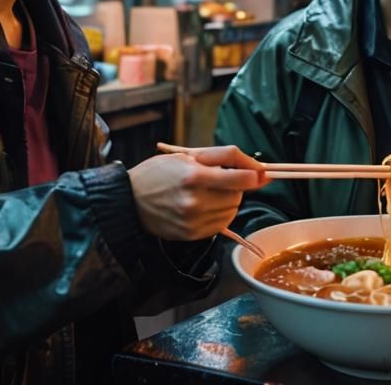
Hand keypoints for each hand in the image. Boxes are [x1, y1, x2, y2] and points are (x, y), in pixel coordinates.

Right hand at [128, 145, 267, 241]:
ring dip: (228, 201)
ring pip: (232, 211)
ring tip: (208, 193)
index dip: (254, 175)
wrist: (129, 200)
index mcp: (194, 177)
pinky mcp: (192, 234)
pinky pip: (221, 225)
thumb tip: (260, 170)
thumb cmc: (158, 173)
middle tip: (218, 180)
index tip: (259, 174)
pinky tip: (203, 206)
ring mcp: (193, 221)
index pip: (240, 178)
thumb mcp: (187, 156)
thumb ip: (224, 157)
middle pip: (238, 196)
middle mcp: (195, 201)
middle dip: (236, 186)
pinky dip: (218, 214)